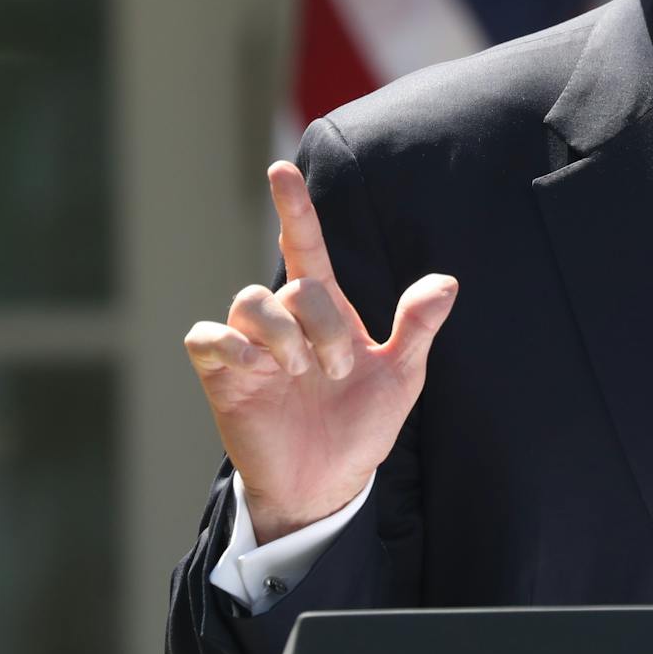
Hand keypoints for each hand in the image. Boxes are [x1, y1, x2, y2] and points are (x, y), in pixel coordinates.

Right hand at [183, 161, 456, 542]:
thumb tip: (447, 281)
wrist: (326, 485)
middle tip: (339, 368)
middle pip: (294, 284)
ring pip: (248, 299)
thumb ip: (417, 328)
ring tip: (299, 372)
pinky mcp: (222, 376)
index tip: (282, 168)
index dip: (295, 208)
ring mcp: (251, 347)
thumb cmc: (360, 427)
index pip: (305, 246)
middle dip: (324, 324)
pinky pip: (206, 337)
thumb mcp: (400, 377)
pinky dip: (232, 347)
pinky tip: (260, 372)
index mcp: (326, 312)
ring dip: (282, 334)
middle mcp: (285, 321)